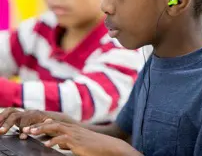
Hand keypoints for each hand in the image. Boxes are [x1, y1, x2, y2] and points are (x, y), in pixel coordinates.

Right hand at [0, 108, 50, 138]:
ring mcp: (21, 113)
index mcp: (34, 114)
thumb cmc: (48, 121)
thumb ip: (44, 125)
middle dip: (8, 123)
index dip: (23, 128)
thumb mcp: (49, 123)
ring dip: (2, 118)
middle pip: (15, 115)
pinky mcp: (17, 115)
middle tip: (2, 131)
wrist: (49, 116)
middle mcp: (26, 112)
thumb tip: (41, 126)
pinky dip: (2, 118)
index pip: (26, 119)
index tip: (22, 136)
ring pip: (10, 112)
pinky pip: (8, 114)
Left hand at [26, 121, 141, 155]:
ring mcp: (75, 134)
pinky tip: (46, 145)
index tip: (32, 126)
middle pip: (52, 123)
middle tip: (25, 128)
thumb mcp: (79, 142)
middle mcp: (72, 128)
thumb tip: (58, 145)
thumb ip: (68, 142)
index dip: (43, 124)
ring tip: (31, 133)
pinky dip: (54, 141)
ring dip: (42, 130)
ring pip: (56, 128)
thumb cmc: (94, 146)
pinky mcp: (78, 141)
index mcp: (72, 128)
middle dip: (38, 125)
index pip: (55, 122)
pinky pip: (63, 139)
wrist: (108, 146)